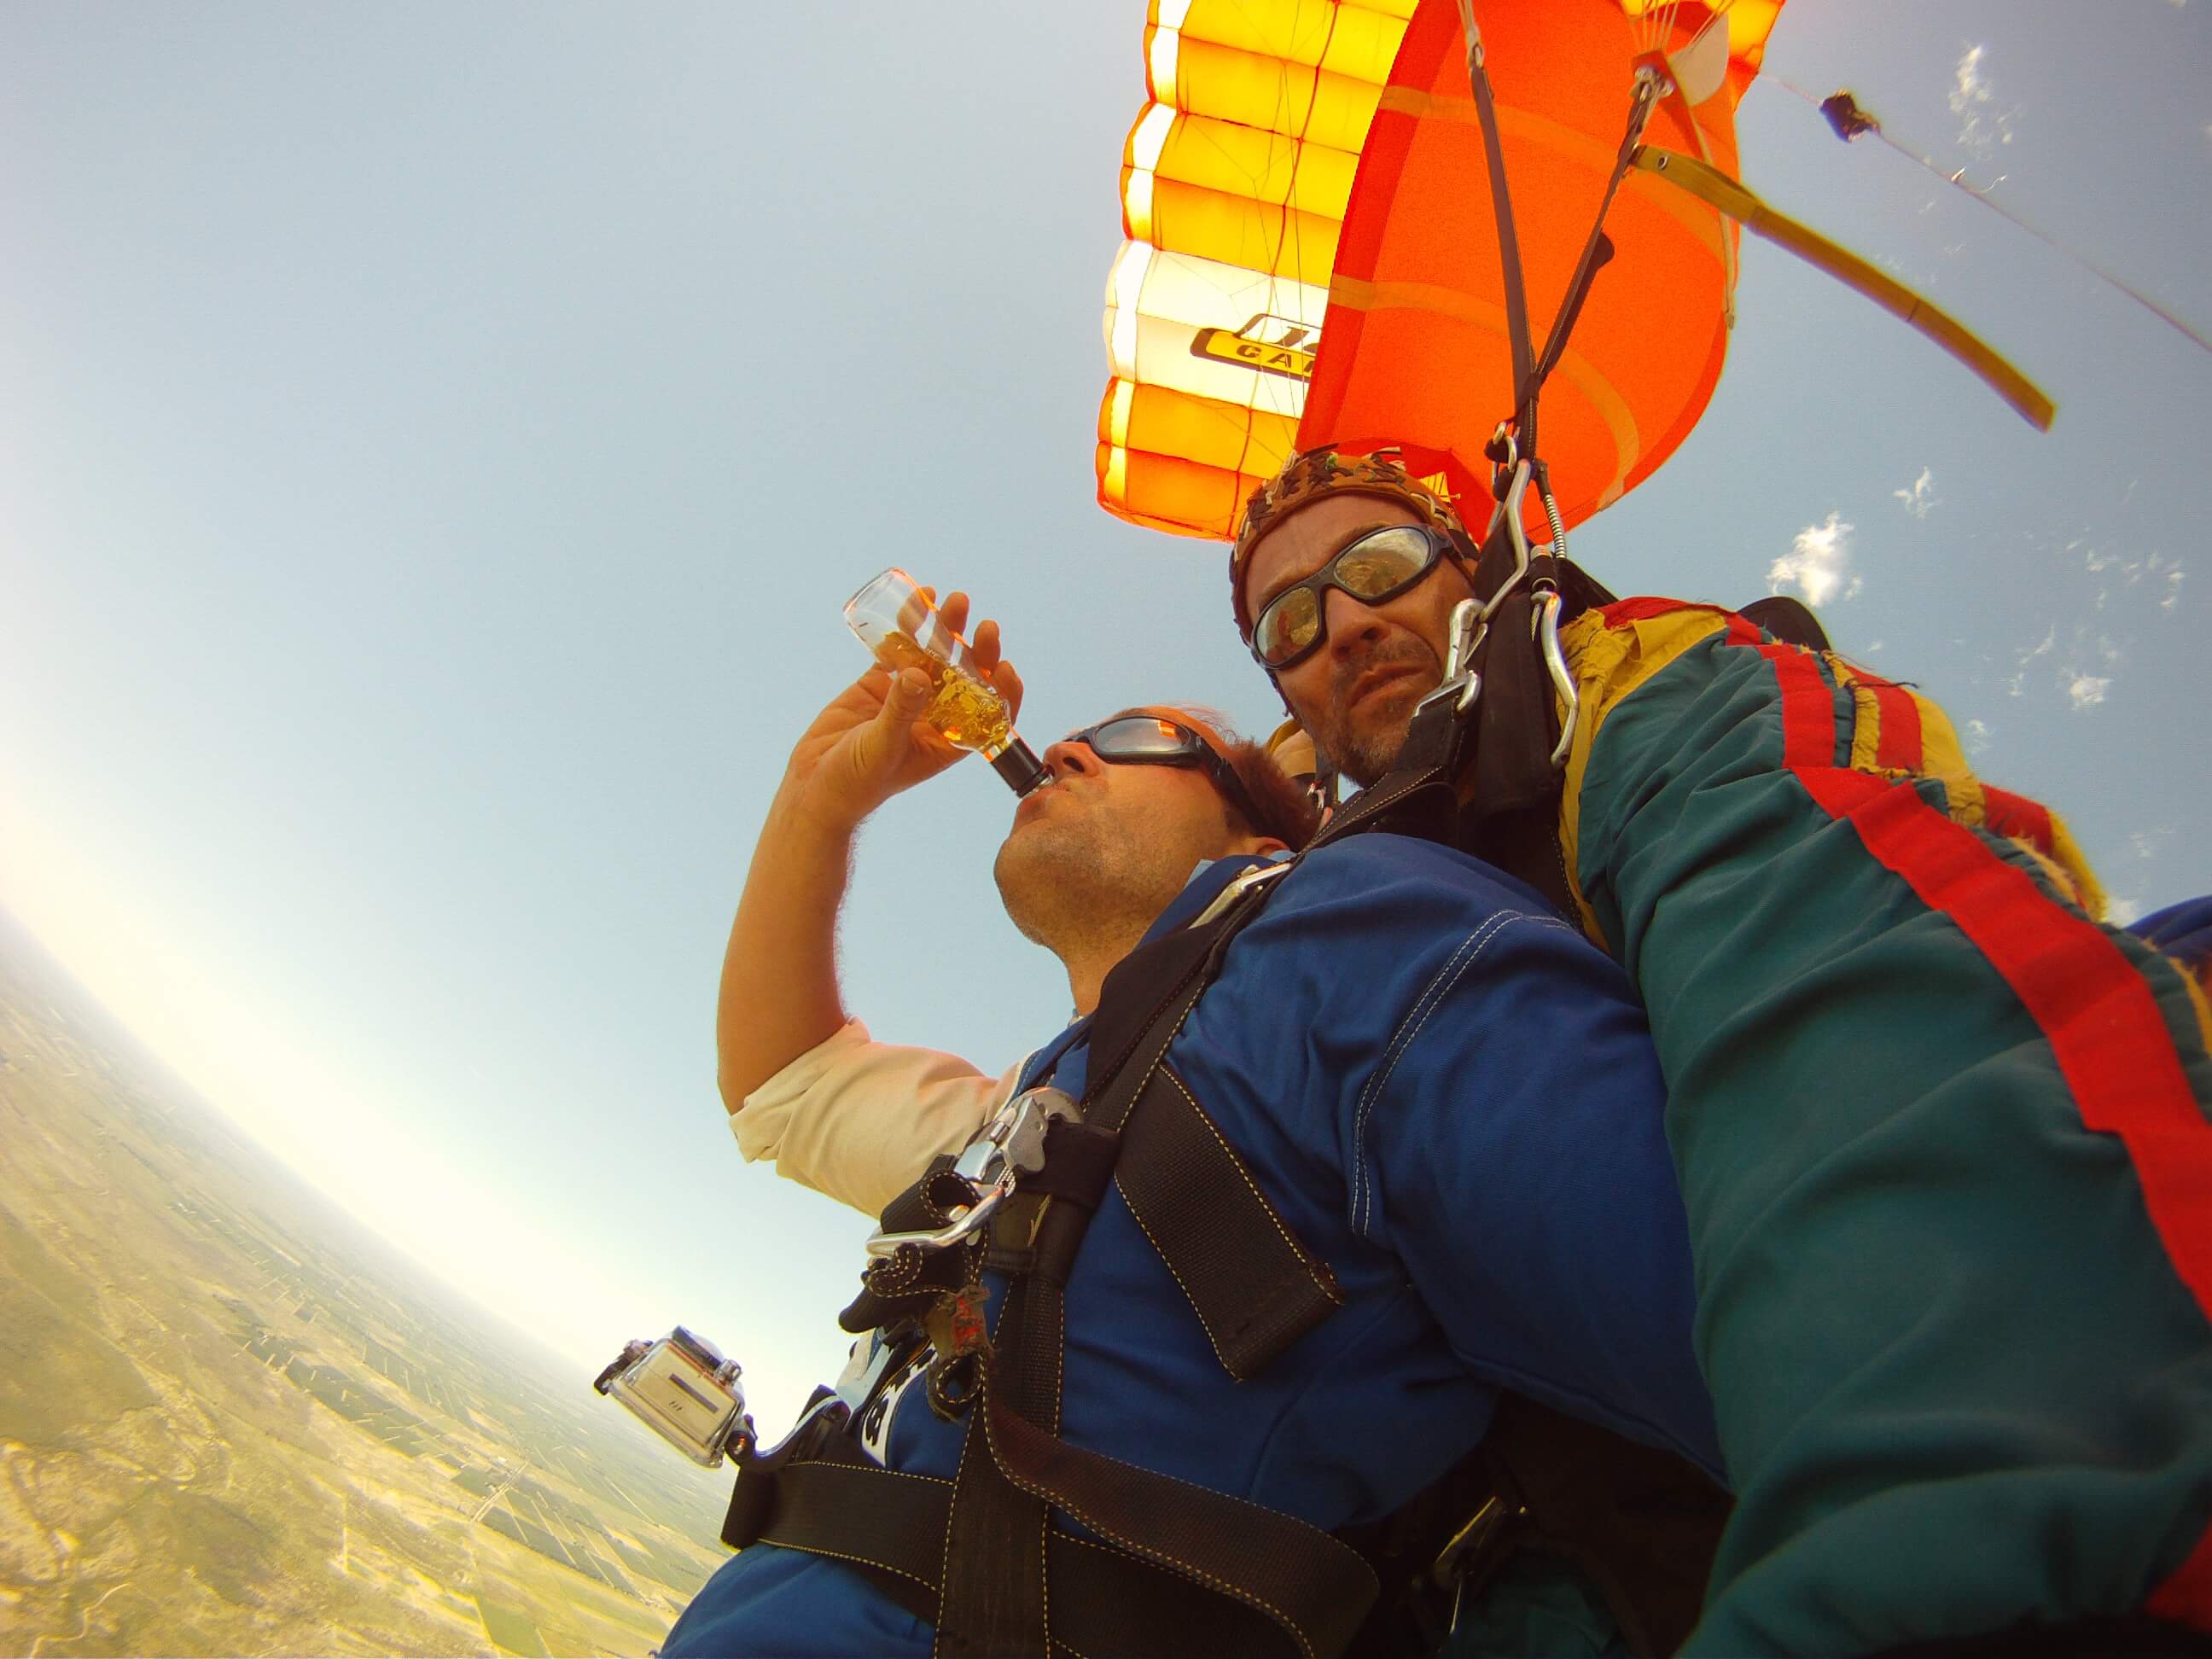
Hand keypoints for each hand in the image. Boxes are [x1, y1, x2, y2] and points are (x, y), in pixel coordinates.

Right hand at [780, 590, 1024, 831]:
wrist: (813, 786)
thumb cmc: (855, 782)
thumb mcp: (883, 747)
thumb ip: (901, 711)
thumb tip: (921, 674)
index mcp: (947, 741)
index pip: (988, 714)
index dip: (1001, 690)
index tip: (1004, 667)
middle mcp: (933, 717)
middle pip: (965, 678)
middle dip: (977, 651)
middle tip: (984, 625)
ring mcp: (906, 697)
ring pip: (933, 658)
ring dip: (944, 630)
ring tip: (953, 600)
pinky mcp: (878, 684)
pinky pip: (898, 651)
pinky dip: (907, 630)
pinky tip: (916, 604)